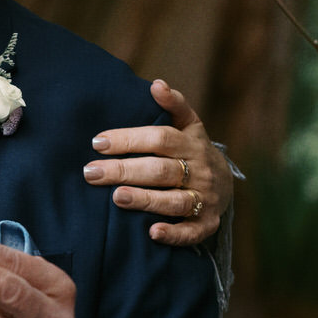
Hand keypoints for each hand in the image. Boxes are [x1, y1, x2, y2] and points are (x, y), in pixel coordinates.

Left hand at [83, 79, 230, 246]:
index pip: (160, 138)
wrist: (226, 185)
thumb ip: (174, 106)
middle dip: (124, 171)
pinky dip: (173, 233)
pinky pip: (191, 232)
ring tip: (117, 197)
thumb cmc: (193, 152)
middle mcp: (200, 170)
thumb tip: (156, 84)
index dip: (129, 139)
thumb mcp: (189, 126)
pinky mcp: (207, 224)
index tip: (98, 142)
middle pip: (161, 170)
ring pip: (175, 200)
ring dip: (146, 199)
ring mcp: (205, 198)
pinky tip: (151, 232)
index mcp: (192, 144)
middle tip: (91, 173)